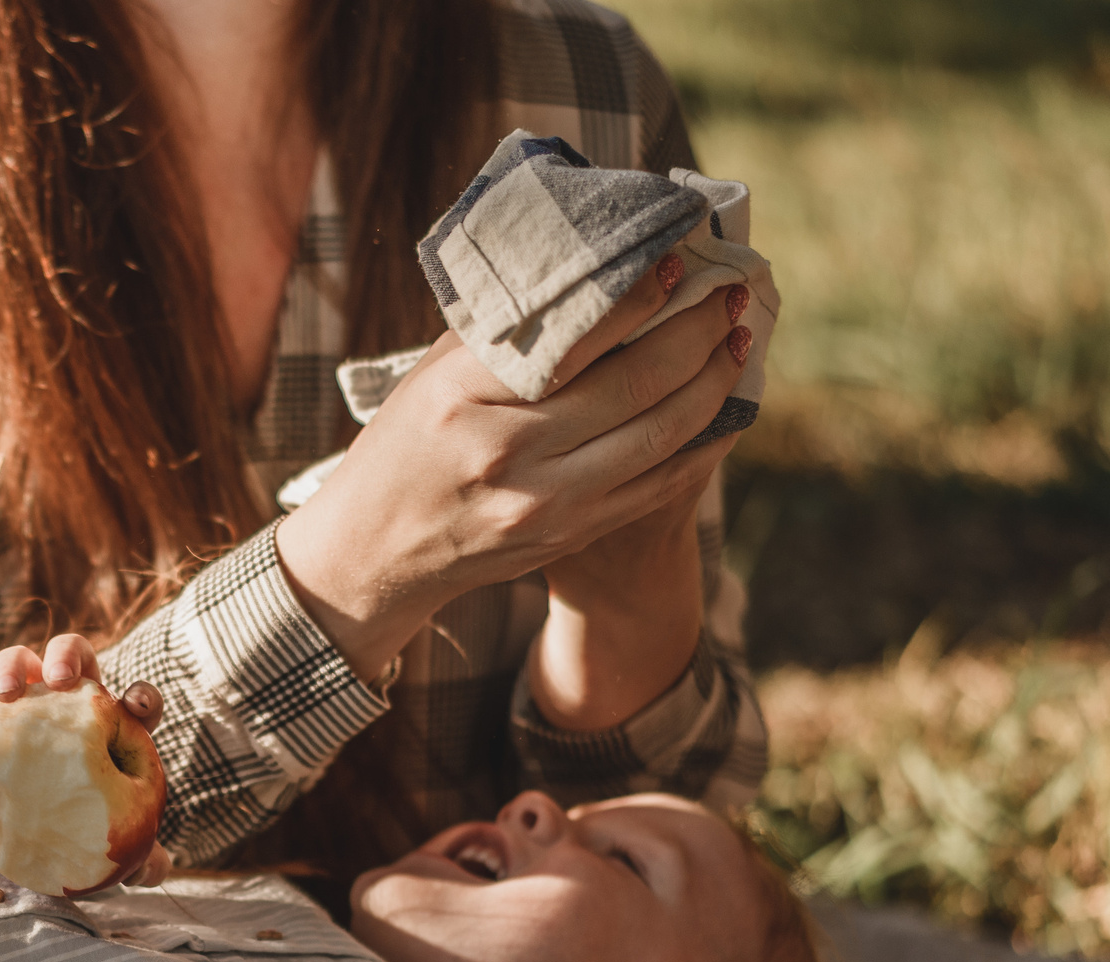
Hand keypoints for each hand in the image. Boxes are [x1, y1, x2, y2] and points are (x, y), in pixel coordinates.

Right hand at [0, 635, 170, 885]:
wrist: (35, 828)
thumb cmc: (87, 827)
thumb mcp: (114, 843)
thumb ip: (141, 858)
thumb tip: (153, 873)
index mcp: (114, 723)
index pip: (137, 700)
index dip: (142, 698)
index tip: (137, 708)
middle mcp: (70, 701)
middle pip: (72, 654)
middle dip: (67, 657)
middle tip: (60, 681)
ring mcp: (26, 704)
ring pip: (18, 661)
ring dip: (12, 668)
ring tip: (6, 693)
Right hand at [275, 264, 748, 683]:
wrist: (376, 550)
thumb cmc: (405, 445)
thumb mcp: (433, 375)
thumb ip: (507, 332)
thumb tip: (594, 273)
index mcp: (463, 393)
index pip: (574, 334)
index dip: (642, 295)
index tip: (678, 263)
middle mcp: (505, 448)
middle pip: (634, 382)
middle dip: (697, 330)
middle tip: (727, 294)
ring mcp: (543, 501)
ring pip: (661, 433)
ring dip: (712, 381)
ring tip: (732, 342)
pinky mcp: (569, 535)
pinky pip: (659, 483)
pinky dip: (703, 440)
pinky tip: (720, 407)